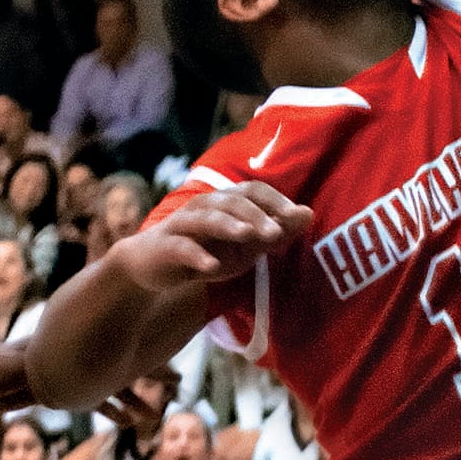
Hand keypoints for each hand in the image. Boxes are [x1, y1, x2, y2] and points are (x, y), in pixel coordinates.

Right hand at [115, 182, 310, 291]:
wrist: (151, 266)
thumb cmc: (206, 252)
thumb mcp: (244, 247)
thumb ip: (275, 232)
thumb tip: (309, 214)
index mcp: (226, 202)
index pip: (254, 191)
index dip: (275, 200)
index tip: (298, 215)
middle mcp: (205, 206)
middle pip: (233, 201)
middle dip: (256, 215)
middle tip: (275, 232)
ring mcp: (183, 224)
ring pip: (208, 218)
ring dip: (229, 226)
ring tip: (248, 237)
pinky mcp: (165, 246)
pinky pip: (182, 248)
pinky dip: (197, 256)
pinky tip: (211, 268)